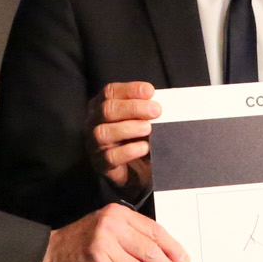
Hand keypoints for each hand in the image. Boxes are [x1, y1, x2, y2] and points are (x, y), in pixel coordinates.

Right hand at [34, 203, 191, 261]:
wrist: (45, 256)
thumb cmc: (78, 244)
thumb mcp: (104, 227)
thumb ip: (130, 235)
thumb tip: (163, 257)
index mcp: (117, 214)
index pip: (153, 230)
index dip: (172, 247)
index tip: (183, 260)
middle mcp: (111, 228)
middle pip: (150, 251)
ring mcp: (103, 249)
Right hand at [87, 81, 161, 195]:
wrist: (138, 172)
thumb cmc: (139, 138)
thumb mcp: (144, 119)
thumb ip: (149, 108)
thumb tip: (169, 96)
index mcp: (102, 106)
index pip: (110, 92)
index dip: (129, 90)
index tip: (150, 91)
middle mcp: (93, 122)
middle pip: (107, 109)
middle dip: (133, 108)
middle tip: (156, 111)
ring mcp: (95, 144)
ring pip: (104, 132)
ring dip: (129, 128)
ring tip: (148, 128)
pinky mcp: (101, 164)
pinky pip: (110, 157)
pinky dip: (128, 151)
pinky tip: (144, 148)